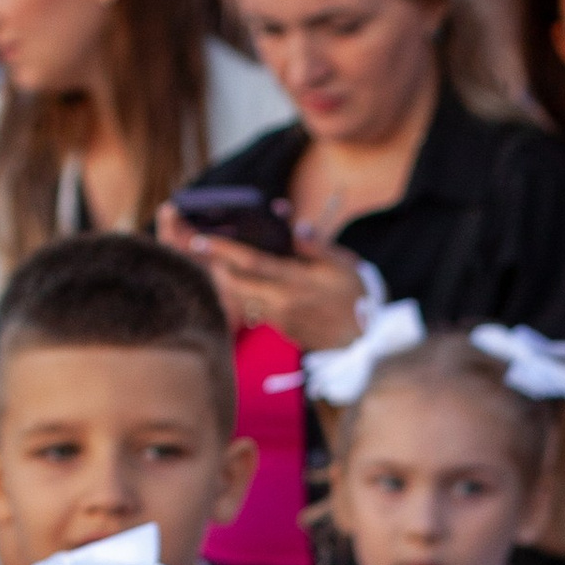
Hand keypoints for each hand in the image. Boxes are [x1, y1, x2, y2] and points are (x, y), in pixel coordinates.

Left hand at [158, 212, 368, 355]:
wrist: (367, 341)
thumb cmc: (357, 297)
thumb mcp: (342, 264)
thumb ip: (313, 244)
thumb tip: (293, 224)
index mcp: (296, 283)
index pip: (251, 263)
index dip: (222, 250)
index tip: (199, 239)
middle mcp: (282, 304)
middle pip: (235, 284)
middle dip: (212, 266)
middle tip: (197, 248)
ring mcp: (280, 320)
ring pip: (242, 298)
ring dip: (225, 281)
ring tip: (212, 261)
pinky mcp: (282, 330)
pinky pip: (256, 309)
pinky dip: (245, 294)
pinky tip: (243, 282)